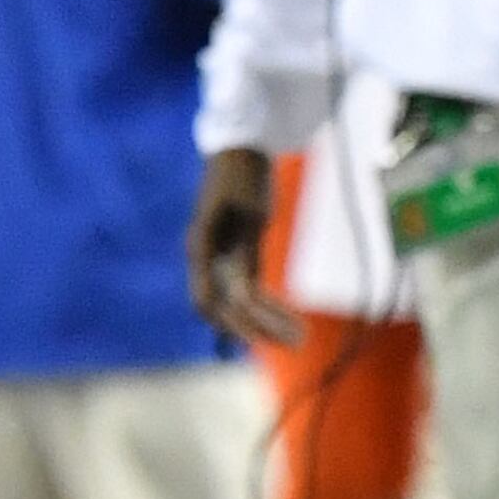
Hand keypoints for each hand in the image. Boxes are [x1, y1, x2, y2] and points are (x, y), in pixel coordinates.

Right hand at [187, 148, 302, 347]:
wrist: (242, 152)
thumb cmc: (242, 176)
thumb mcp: (250, 213)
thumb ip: (246, 251)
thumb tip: (245, 294)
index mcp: (200, 248)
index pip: (206, 298)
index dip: (229, 322)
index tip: (254, 340)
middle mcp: (207, 259)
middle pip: (225, 307)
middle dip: (255, 329)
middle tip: (289, 345)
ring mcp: (222, 260)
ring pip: (241, 302)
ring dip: (267, 322)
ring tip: (298, 340)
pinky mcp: (239, 256)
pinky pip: (252, 289)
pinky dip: (269, 307)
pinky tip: (289, 321)